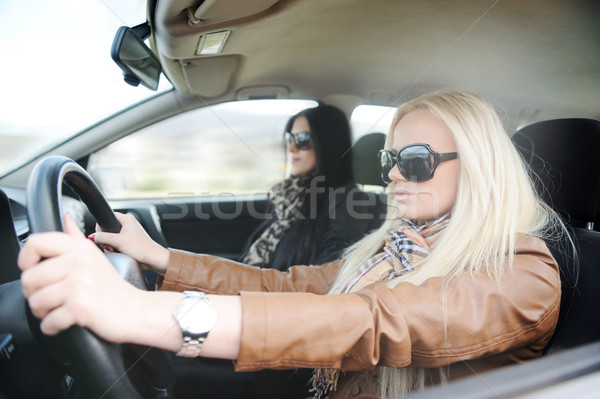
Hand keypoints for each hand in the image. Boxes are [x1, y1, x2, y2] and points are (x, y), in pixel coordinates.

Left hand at [19, 213, 145, 341]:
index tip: (32, 271)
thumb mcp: (96, 257)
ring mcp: (80, 283)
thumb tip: (66, 217)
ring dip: (42, 312)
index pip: (35, 243)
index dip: (25, 260)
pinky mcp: (80, 306)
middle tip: (49, 299)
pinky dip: (52, 327)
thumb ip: (76, 237)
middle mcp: (79, 262)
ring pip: (35, 301)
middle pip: (29, 278)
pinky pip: (48, 321)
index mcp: (80, 248)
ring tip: (58, 310)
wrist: (136, 310)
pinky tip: (63, 322)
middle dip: (34, 295)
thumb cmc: (114, 288)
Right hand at [91, 212, 168, 274]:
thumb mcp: (118, 241)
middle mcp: (128, 224)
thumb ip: (103, 237)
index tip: (101, 235)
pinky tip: (117, 252)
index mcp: (127, 219)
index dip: (102, 226)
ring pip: (111, 237)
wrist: (153, 259)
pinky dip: (114, 248)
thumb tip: (92, 236)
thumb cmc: (142, 248)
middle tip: (110, 245)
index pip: (108, 216)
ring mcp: (128, 233)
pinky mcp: (128, 242)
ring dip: (110, 244)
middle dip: (106, 238)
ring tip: (115, 249)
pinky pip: (116, 243)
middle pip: (108, 228)